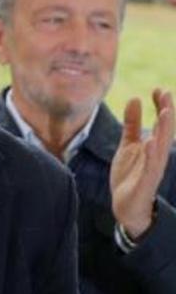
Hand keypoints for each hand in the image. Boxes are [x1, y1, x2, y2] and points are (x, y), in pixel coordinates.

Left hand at [111, 89, 174, 239]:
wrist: (126, 205)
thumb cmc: (130, 174)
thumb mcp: (128, 145)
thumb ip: (132, 124)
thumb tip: (135, 98)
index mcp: (154, 146)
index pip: (160, 123)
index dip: (161, 106)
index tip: (159, 88)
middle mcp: (156, 155)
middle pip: (165, 131)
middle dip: (166, 113)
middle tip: (165, 93)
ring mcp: (152, 168)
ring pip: (161, 147)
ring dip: (164, 130)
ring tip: (165, 112)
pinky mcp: (145, 181)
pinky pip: (151, 167)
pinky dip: (152, 154)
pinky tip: (150, 142)